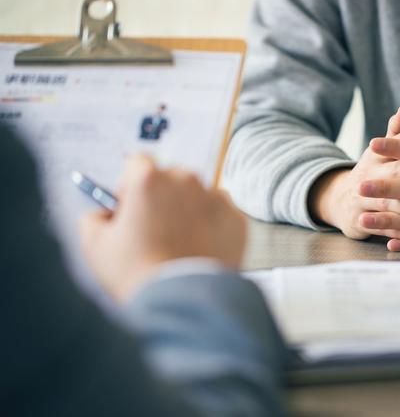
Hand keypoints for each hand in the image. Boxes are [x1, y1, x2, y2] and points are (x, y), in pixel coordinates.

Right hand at [80, 156, 246, 301]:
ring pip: (199, 196)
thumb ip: (94, 219)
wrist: (183, 303)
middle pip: (171, 179)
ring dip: (189, 212)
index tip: (131, 207)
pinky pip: (222, 216)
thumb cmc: (138, 274)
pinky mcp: (237, 219)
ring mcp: (216, 198)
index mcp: (149, 179)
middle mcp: (186, 180)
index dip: (130, 186)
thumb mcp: (95, 246)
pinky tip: (200, 251)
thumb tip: (104, 214)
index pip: (137, 164)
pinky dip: (213, 228)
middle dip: (162, 199)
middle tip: (155, 232)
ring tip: (180, 246)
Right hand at [310, 105, 399, 239]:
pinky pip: (386, 228)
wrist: (343, 201)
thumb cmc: (374, 172)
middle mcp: (370, 174)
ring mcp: (364, 199)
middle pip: (397, 172)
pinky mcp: (363, 221)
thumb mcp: (383, 151)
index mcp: (378, 154)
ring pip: (391, 203)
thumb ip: (399, 132)